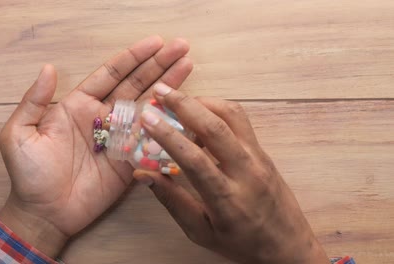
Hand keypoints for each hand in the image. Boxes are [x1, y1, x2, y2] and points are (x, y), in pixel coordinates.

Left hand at [0, 36, 192, 256]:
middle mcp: (103, 117)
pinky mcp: (129, 161)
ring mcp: (119, 139)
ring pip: (148, 108)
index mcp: (79, 105)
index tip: (156, 42)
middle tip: (181, 47)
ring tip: (188, 66)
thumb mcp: (19, 134)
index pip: (111, 75)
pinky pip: (151, 141)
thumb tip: (49, 68)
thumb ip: (34, 101)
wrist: (44, 213)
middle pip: (136, 85)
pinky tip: (185, 111)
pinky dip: (168, 126)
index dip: (133, 57)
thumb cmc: (28, 174)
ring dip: (168, 88)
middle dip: (159, 65)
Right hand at [133, 84, 329, 263]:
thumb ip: (172, 201)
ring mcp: (259, 158)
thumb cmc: (242, 243)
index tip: (148, 118)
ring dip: (203, 101)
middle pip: (217, 128)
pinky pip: (240, 122)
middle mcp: (247, 173)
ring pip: (233, 116)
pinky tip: (200, 113)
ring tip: (177, 99)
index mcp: (227, 199)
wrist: (288, 245)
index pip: (195, 160)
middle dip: (185, 105)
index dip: (169, 136)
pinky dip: (217, 110)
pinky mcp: (263, 151)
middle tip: (160, 92)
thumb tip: (143, 174)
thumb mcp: (201, 231)